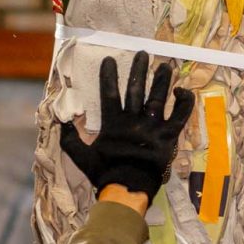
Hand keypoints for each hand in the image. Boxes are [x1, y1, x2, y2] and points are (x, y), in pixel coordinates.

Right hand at [60, 51, 193, 201]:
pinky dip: (184, 103)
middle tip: (143, 53)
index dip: (109, 75)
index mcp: (113, 123)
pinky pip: (181, 116)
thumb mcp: (80, 156)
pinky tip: (183, 91)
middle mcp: (134, 120)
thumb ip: (69, 138)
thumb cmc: (104, 173)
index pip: (109, 93)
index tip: (110, 60)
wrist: (127, 190)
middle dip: (139, 70)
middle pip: (136, 89)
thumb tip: (60, 120)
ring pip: (159, 97)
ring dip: (162, 80)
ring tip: (165, 65)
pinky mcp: (169, 136)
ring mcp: (153, 127)